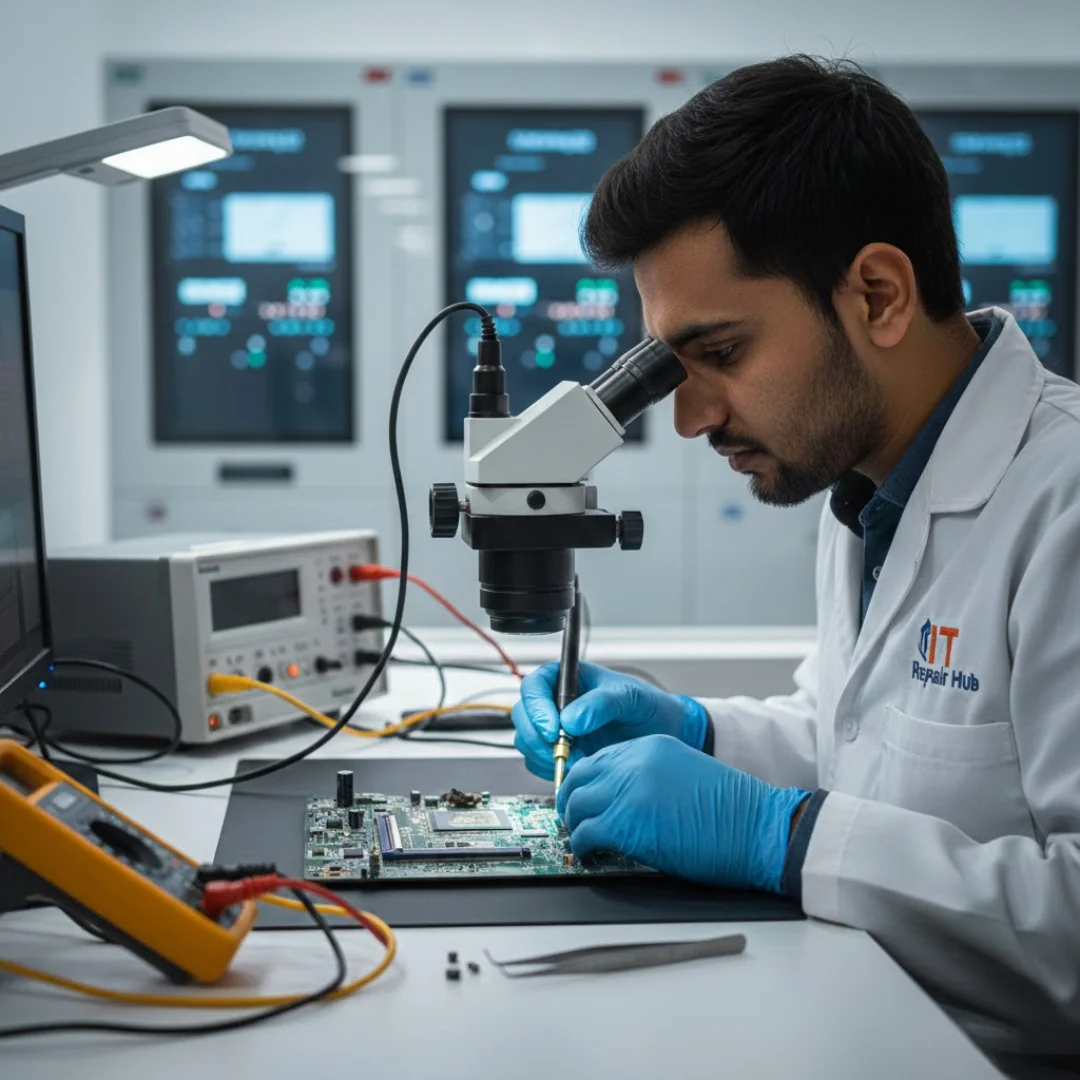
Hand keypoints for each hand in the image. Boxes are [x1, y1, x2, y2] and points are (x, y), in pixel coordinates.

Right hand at [511, 662, 709, 779]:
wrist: (663, 736)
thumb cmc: (648, 708)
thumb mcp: (631, 697)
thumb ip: (602, 703)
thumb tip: (570, 719)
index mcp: (568, 679)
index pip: (534, 686)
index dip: (536, 708)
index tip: (554, 730)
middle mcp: (555, 702)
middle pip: (522, 715)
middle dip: (538, 737)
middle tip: (564, 752)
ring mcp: (554, 729)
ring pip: (526, 741)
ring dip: (545, 755)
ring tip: (579, 759)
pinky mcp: (558, 753)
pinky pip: (537, 763)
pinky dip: (551, 769)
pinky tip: (577, 768)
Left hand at [557, 734, 809, 892]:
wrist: (758, 827)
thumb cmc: (733, 811)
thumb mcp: (685, 774)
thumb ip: (650, 777)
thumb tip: (623, 801)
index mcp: (650, 746)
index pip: (599, 758)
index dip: (586, 782)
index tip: (582, 798)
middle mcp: (634, 762)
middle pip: (580, 777)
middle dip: (571, 800)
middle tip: (573, 820)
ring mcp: (627, 790)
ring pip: (576, 805)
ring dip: (575, 825)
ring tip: (582, 841)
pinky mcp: (625, 823)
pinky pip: (585, 834)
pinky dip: (582, 847)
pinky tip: (591, 856)